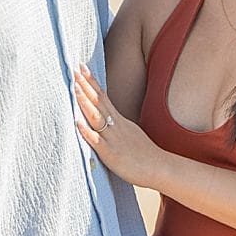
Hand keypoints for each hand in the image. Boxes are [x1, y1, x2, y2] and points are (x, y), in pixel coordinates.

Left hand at [74, 64, 166, 188]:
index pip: (103, 97)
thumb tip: (108, 121)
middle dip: (86, 85)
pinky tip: (76, 122)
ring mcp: (112, 138)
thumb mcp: (131, 133)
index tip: (82, 67)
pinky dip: (86, 131)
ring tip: (74, 86)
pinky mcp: (110, 154)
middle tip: (75, 68)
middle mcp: (115, 125)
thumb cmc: (145, 154)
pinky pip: (96, 140)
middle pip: (98, 101)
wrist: (160, 168)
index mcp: (119, 121)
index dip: (92, 82)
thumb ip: (118, 126)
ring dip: (84, 101)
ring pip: (96, 116)